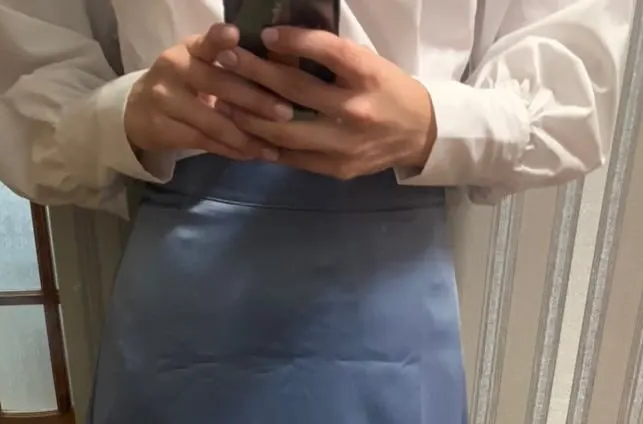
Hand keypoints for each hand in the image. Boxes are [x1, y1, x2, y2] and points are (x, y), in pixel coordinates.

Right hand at [125, 25, 292, 162]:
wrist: (138, 111)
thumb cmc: (183, 84)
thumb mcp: (200, 64)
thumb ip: (230, 64)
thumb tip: (281, 70)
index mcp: (189, 48)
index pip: (206, 42)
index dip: (220, 40)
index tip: (236, 36)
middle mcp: (175, 68)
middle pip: (218, 85)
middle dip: (255, 100)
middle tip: (285, 112)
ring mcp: (166, 100)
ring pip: (213, 121)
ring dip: (246, 136)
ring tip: (273, 147)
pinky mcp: (163, 128)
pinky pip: (205, 142)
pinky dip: (231, 150)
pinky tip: (252, 155)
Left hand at [215, 28, 436, 178]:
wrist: (418, 134)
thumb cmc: (386, 90)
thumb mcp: (366, 64)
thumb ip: (329, 59)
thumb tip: (280, 46)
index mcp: (366, 76)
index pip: (327, 51)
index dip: (294, 41)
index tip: (266, 35)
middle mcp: (355, 110)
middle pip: (296, 91)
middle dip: (255, 73)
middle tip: (226, 60)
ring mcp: (345, 144)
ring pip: (286, 131)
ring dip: (250, 115)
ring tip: (224, 100)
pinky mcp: (337, 168)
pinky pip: (293, 158)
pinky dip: (266, 144)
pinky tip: (245, 132)